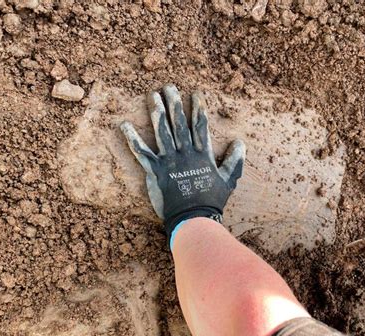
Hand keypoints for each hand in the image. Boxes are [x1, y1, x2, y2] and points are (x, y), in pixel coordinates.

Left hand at [120, 84, 245, 235]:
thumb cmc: (211, 200)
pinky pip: (142, 152)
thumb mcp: (228, 180)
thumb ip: (234, 161)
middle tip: (169, 87)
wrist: (194, 218)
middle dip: (175, 103)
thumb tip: (240, 143)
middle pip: (179, 123)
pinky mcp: (155, 171)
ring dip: (157, 112)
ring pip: (162, 131)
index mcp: (202, 154)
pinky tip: (124, 125)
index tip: (195, 94)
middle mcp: (185, 153)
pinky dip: (132, 139)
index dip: (198, 108)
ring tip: (152, 95)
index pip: (200, 125)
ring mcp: (169, 161)